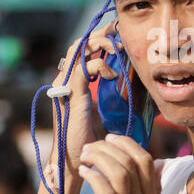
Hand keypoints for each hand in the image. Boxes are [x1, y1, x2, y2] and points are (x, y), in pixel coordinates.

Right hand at [48, 21, 119, 181]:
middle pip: (79, 43)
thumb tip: (129, 83)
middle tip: (120, 33)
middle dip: (100, 34)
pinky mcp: (69, 93)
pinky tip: (113, 76)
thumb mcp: (102, 111)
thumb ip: (108, 94)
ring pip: (78, 49)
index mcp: (71, 82)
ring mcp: (64, 85)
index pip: (82, 49)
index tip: (120, 36)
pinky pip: (82, 67)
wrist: (74, 160)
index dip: (100, 39)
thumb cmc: (89, 142)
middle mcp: (64, 80)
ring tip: (117, 49)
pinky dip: (100, 66)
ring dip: (100, 44)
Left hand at [74, 135, 159, 193]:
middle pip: (134, 162)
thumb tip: (159, 164)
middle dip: (110, 147)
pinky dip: (93, 175)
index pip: (148, 162)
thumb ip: (148, 192)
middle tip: (91, 144)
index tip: (110, 138)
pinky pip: (105, 189)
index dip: (129, 144)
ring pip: (119, 172)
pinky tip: (83, 172)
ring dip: (99, 157)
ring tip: (84, 155)